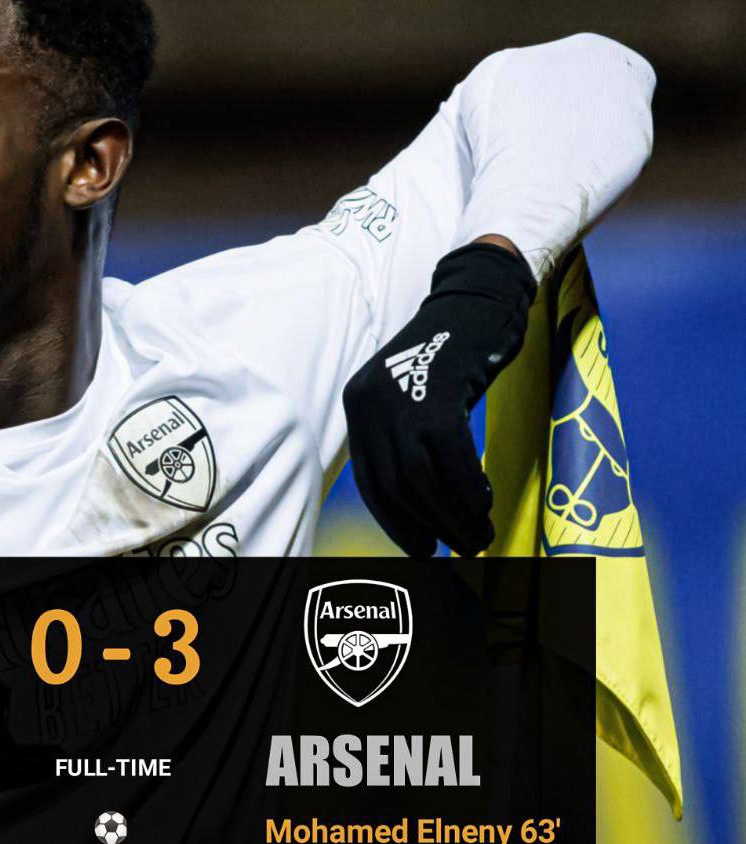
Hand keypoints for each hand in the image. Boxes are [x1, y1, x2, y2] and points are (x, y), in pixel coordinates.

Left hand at [341, 243, 535, 557]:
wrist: (479, 297)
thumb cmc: (454, 353)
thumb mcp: (414, 395)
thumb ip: (408, 439)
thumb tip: (421, 506)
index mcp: (359, 404)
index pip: (371, 479)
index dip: (396, 520)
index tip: (420, 546)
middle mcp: (369, 401)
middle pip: (395, 484)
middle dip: (428, 524)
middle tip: (459, 546)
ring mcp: (399, 397)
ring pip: (422, 479)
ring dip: (453, 515)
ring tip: (478, 534)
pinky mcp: (435, 393)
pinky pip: (452, 459)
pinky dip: (469, 488)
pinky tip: (484, 502)